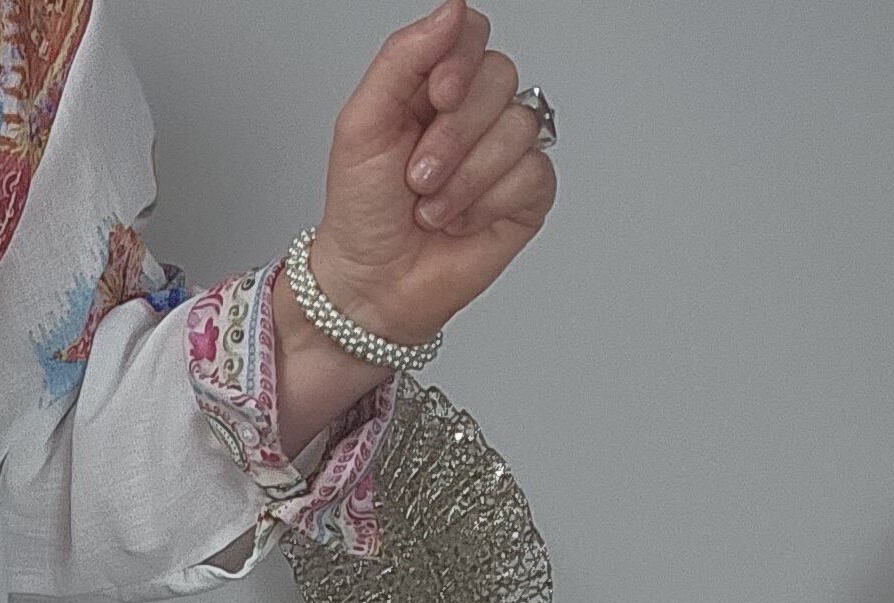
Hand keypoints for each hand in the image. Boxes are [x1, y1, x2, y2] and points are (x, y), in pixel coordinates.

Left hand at [309, 0, 555, 348]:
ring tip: (430, 207)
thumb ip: (401, 58)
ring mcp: (505, 150)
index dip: (460, 60)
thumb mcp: (362, 124)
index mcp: (436, 85)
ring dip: (463, 177)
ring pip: (517, 127)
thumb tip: (452, 11)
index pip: (473, 34)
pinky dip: (486, 203)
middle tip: (417, 175)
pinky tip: (460, 221)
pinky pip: (531, 173)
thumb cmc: (362, 212)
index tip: (435, 96)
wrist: (369, 284)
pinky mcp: (527, 193)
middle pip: (500, 77)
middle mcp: (475, 111)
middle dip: (452, 135)